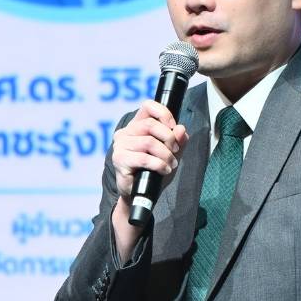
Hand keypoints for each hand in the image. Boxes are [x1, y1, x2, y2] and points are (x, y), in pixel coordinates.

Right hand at [110, 99, 188, 254]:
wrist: (140, 194)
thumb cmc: (153, 171)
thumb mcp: (171, 154)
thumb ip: (178, 141)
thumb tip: (181, 129)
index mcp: (136, 126)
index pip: (148, 106)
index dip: (164, 113)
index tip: (174, 127)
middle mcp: (125, 132)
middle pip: (150, 125)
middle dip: (169, 138)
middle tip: (175, 151)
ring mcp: (120, 146)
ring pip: (148, 142)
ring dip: (165, 155)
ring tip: (170, 165)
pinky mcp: (119, 160)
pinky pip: (144, 158)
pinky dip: (159, 164)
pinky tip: (164, 170)